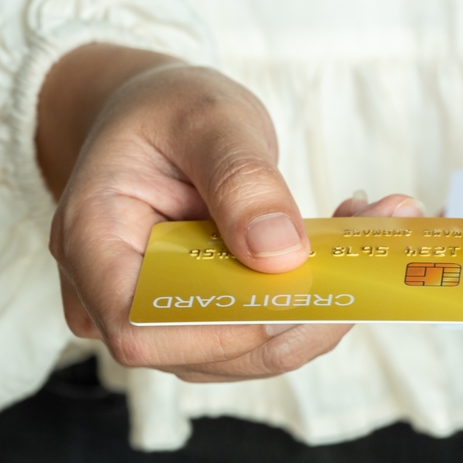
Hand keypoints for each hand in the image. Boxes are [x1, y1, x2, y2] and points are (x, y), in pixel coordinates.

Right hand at [39, 44, 423, 380]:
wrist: (160, 116)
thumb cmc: (170, 110)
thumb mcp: (210, 119)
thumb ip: (241, 179)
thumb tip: (280, 254)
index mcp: (91, 237)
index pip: (137, 324)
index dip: (216, 329)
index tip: (294, 295)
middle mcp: (113, 292)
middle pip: (200, 351)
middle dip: (292, 321)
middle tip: (363, 271)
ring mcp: (159, 312)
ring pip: (242, 353)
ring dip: (316, 311)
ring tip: (371, 233)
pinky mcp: (202, 315)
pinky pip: (259, 330)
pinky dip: (312, 299)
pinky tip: (349, 243)